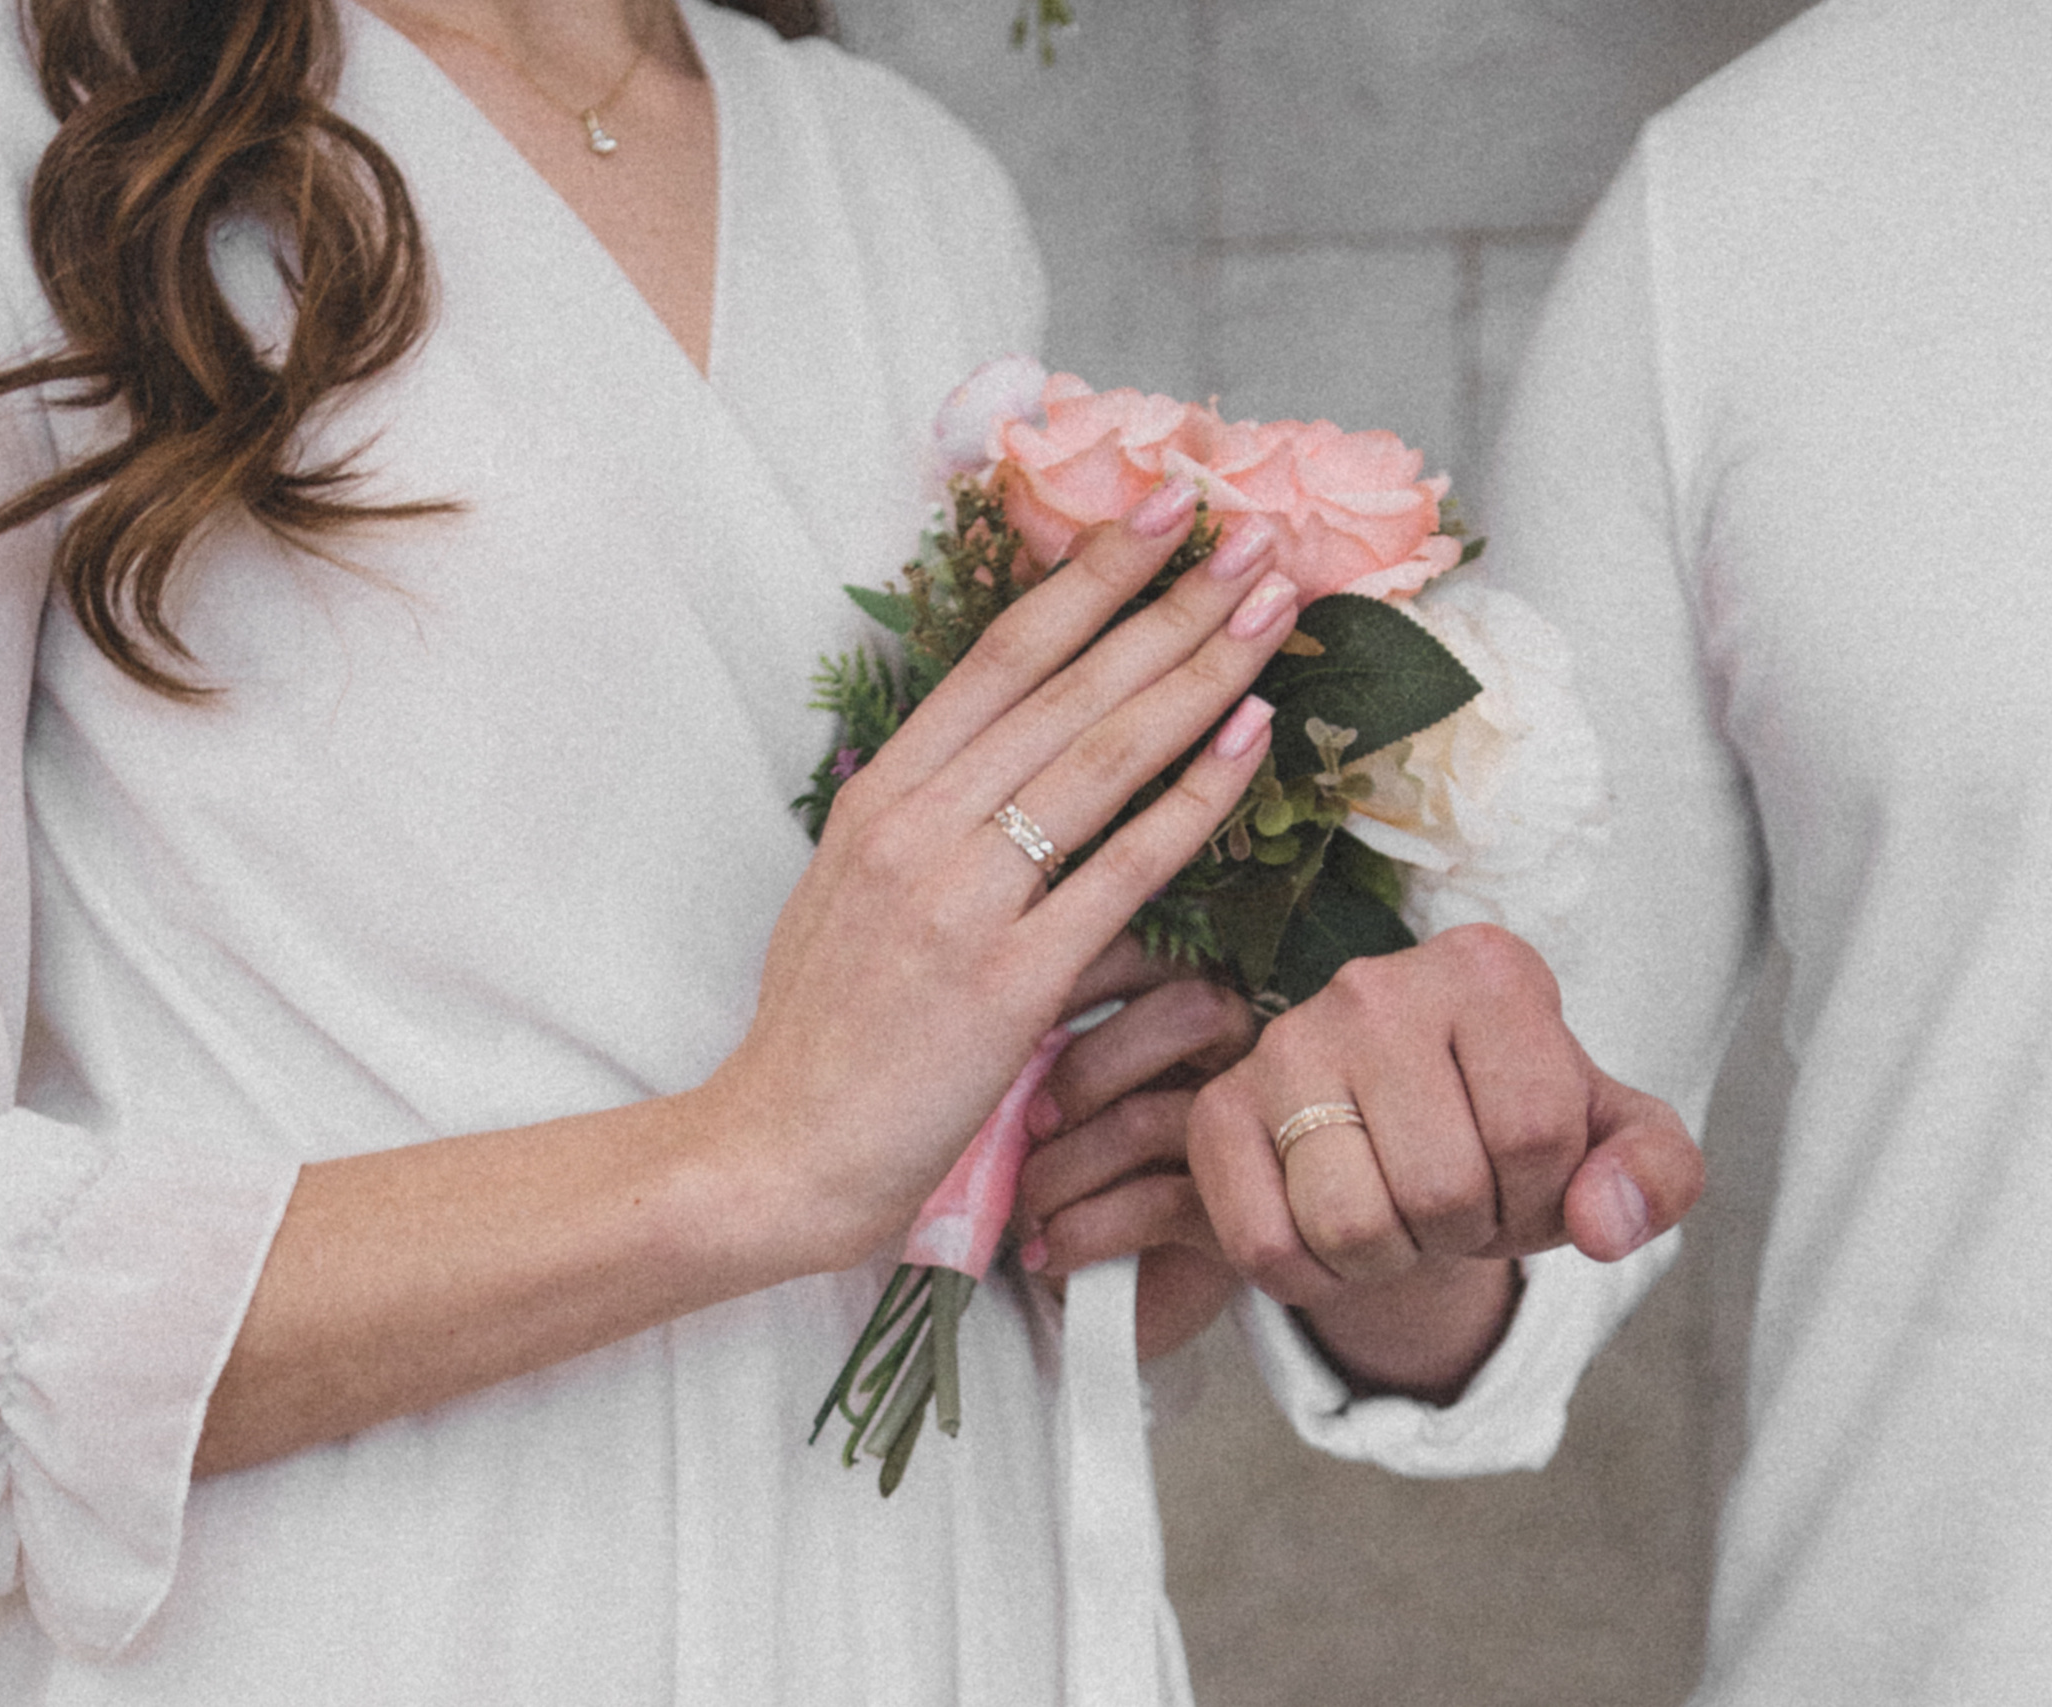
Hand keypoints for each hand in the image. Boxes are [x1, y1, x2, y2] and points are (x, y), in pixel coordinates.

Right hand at [704, 487, 1299, 1272]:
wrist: (778, 1152)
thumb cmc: (825, 1036)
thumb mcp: (855, 896)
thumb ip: (930, 827)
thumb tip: (1019, 779)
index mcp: (882, 795)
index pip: (1001, 657)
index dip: (1088, 577)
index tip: (1158, 513)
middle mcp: (919, 826)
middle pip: (1068, 686)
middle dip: (1169, 603)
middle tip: (1254, 542)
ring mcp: (964, 896)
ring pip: (1104, 757)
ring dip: (1199, 674)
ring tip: (1273, 612)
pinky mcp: (1014, 978)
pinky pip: (1125, 869)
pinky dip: (1194, 798)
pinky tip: (1250, 741)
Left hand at [1015, 938, 1256, 1358]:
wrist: (1101, 1290)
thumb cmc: (1064, 1169)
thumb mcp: (1048, 1088)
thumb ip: (1047, 1024)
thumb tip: (1009, 988)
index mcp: (1192, 1008)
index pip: (1158, 957)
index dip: (1085, 977)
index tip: (1016, 1019)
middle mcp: (1236, 1064)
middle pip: (1188, 1013)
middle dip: (1091, 1064)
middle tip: (1033, 1120)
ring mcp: (1247, 1142)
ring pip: (1149, 1116)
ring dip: (1061, 1168)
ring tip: (1025, 1205)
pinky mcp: (1236, 1221)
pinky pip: (1156, 1203)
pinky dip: (1081, 1229)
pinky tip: (1047, 1252)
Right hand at [1186, 924, 1701, 1400]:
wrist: (1403, 1127)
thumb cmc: (1512, 1123)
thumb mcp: (1610, 1139)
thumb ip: (1654, 1173)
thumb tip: (1604, 1225)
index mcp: (1490, 969)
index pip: (1535, 1130)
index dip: (1544, 1198)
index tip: (1525, 1180)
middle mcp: (1377, 984)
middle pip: (1442, 1187)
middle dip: (1466, 1233)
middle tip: (1458, 1205)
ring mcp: (1287, 1041)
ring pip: (1352, 1223)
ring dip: (1393, 1259)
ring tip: (1401, 1213)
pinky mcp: (1219, 1110)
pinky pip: (1269, 1247)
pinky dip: (1316, 1278)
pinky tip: (1335, 1231)